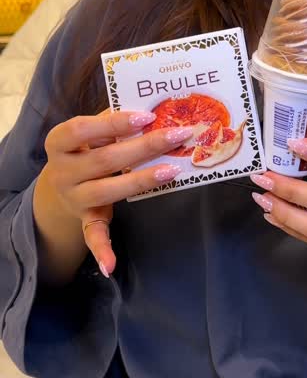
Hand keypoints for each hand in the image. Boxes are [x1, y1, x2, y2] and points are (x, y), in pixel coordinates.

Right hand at [42, 110, 193, 273]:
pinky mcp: (85, 219)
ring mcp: (73, 197)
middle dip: (144, 147)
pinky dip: (101, 251)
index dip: (114, 123)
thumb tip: (150, 110)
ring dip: (140, 181)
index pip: (81, 129)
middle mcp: (61, 172)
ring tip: (172, 169)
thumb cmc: (86, 146)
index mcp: (59, 142)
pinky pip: (92, 235)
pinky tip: (110, 266)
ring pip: (106, 191)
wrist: (61, 182)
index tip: (147, 116)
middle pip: (104, 159)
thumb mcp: (92, 130)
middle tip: (177, 136)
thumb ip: (113, 120)